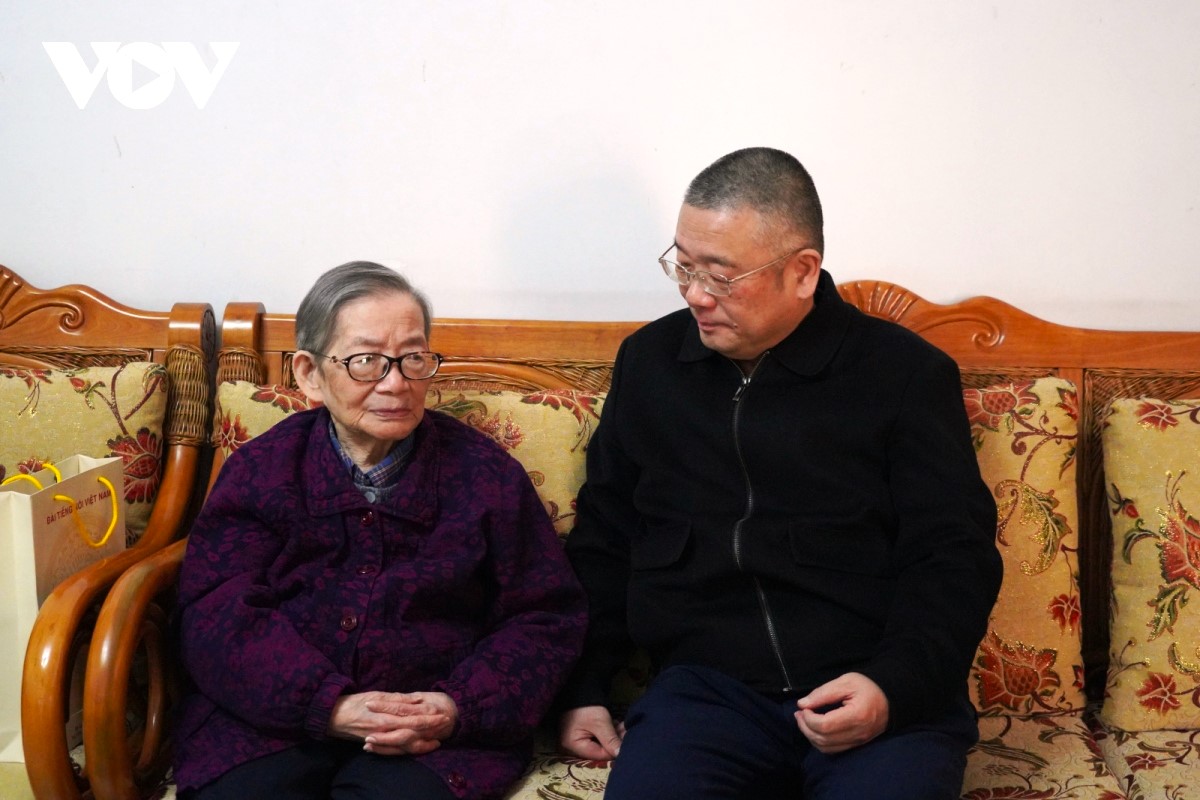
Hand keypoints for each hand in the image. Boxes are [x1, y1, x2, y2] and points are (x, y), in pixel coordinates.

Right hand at [328, 691, 456, 755]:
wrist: (335, 717)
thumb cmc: (356, 702)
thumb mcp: (377, 695)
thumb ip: (398, 699)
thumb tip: (417, 699)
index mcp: (387, 715)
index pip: (413, 718)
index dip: (429, 717)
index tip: (443, 714)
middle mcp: (386, 729)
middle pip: (414, 731)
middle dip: (431, 728)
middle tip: (446, 724)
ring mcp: (382, 739)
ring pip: (406, 744)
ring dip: (423, 742)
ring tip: (438, 740)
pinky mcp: (377, 745)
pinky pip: (396, 751)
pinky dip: (410, 750)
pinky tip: (420, 748)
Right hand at [559, 705, 623, 759]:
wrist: (579, 690)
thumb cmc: (587, 707)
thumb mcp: (600, 723)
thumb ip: (610, 740)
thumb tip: (620, 755)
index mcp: (572, 746)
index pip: (599, 755)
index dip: (614, 749)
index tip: (627, 738)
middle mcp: (570, 748)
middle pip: (598, 751)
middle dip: (613, 741)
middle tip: (625, 731)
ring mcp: (574, 742)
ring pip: (598, 745)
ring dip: (611, 736)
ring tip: (621, 726)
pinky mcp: (579, 736)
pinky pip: (595, 740)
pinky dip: (605, 734)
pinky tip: (614, 725)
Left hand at [794, 672, 888, 753]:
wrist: (890, 699)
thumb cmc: (868, 687)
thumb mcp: (846, 681)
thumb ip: (823, 693)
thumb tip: (802, 704)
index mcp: (857, 715)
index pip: (825, 725)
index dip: (808, 718)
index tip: (804, 707)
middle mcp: (858, 733)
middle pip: (823, 739)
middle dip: (805, 727)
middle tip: (799, 713)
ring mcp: (858, 741)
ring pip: (826, 748)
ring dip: (810, 736)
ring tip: (804, 720)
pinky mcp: (857, 744)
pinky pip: (833, 749)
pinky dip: (820, 741)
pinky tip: (815, 729)